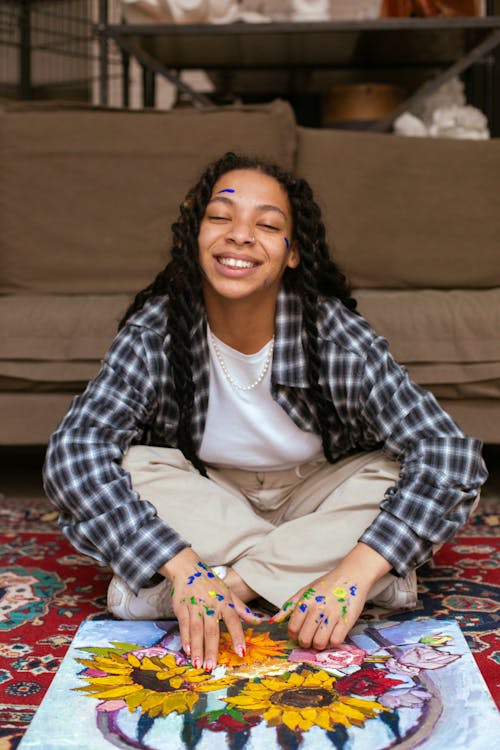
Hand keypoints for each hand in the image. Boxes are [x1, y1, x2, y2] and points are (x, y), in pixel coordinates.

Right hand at [160, 548, 263, 670]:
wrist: (188, 568)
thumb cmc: (211, 583)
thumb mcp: (229, 592)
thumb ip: (242, 609)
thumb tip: (258, 621)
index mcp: (225, 602)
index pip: (234, 621)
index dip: (238, 637)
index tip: (241, 652)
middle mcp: (211, 605)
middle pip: (212, 630)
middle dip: (212, 649)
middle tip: (212, 667)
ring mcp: (195, 606)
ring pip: (197, 630)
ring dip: (197, 648)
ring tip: (199, 664)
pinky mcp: (182, 607)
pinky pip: (184, 625)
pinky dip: (185, 638)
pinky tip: (187, 650)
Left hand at [270, 543, 390, 649]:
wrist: (351, 576)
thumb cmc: (327, 584)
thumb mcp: (306, 590)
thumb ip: (290, 605)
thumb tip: (274, 620)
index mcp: (306, 601)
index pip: (293, 628)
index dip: (294, 636)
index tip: (299, 635)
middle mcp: (318, 608)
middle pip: (305, 638)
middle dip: (305, 643)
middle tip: (310, 639)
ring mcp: (332, 614)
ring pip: (319, 643)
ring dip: (319, 644)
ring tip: (321, 638)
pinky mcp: (347, 620)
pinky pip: (336, 641)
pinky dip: (333, 642)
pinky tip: (333, 634)